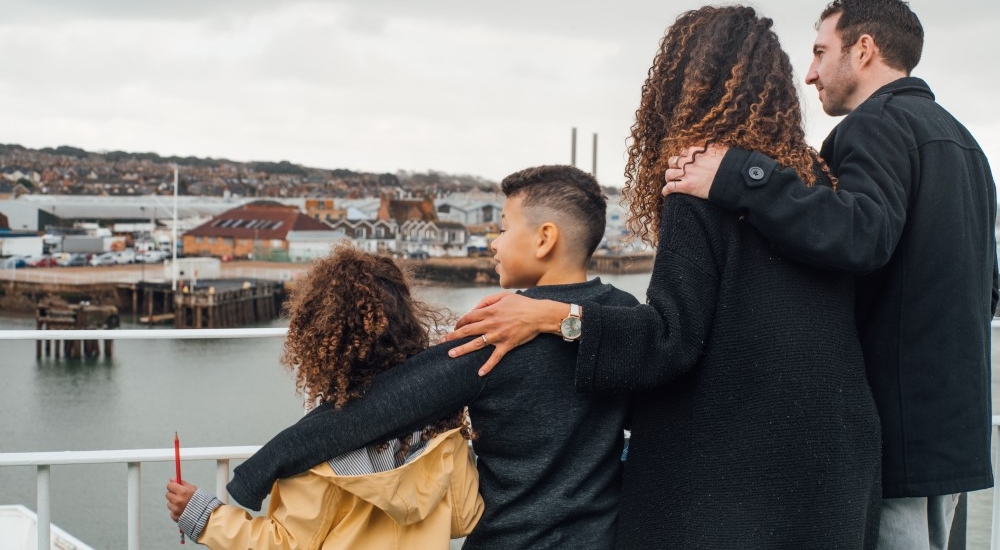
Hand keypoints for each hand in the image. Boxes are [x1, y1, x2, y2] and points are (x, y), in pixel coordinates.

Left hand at [166, 479, 197, 522]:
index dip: (172, 486)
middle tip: (179, 496)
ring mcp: (176, 509)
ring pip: (169, 503)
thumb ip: (182, 483)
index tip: (174, 487)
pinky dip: (175, 511)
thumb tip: (171, 479)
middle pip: (168, 494)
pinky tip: (182, 510)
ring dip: (174, 503)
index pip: (170, 486)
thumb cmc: (199, 500)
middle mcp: (178, 500)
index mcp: (183, 492)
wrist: (204, 514)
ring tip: (183, 504)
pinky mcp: (175, 516)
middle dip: (173, 494)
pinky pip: (171, 512)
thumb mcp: (193, 489)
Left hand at [443, 293, 562, 375]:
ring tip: (450, 355)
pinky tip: (480, 373)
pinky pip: (495, 357)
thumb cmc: (522, 304)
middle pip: (467, 330)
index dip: (459, 322)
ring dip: (462, 349)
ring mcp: (498, 335)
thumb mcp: (503, 296)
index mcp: (490, 311)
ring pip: (476, 344)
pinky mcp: (507, 345)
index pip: (468, 317)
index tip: (454, 327)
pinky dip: (488, 366)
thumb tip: (474, 309)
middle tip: (441, 342)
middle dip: (452, 336)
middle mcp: (491, 324)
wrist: (539, 314)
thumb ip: (487, 301)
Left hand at [662, 144, 728, 198]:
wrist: (731, 176)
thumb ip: (711, 147)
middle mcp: (688, 162)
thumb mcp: (720, 149)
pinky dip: (666, 190)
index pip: (683, 152)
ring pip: (669, 174)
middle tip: (678, 171)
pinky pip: (670, 187)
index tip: (686, 162)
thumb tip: (709, 146)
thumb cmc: (729, 163)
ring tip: (671, 181)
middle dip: (674, 166)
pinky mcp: (687, 186)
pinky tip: (665, 193)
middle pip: (673, 161)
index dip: (683, 157)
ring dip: (669, 177)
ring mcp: (686, 174)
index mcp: (695, 152)